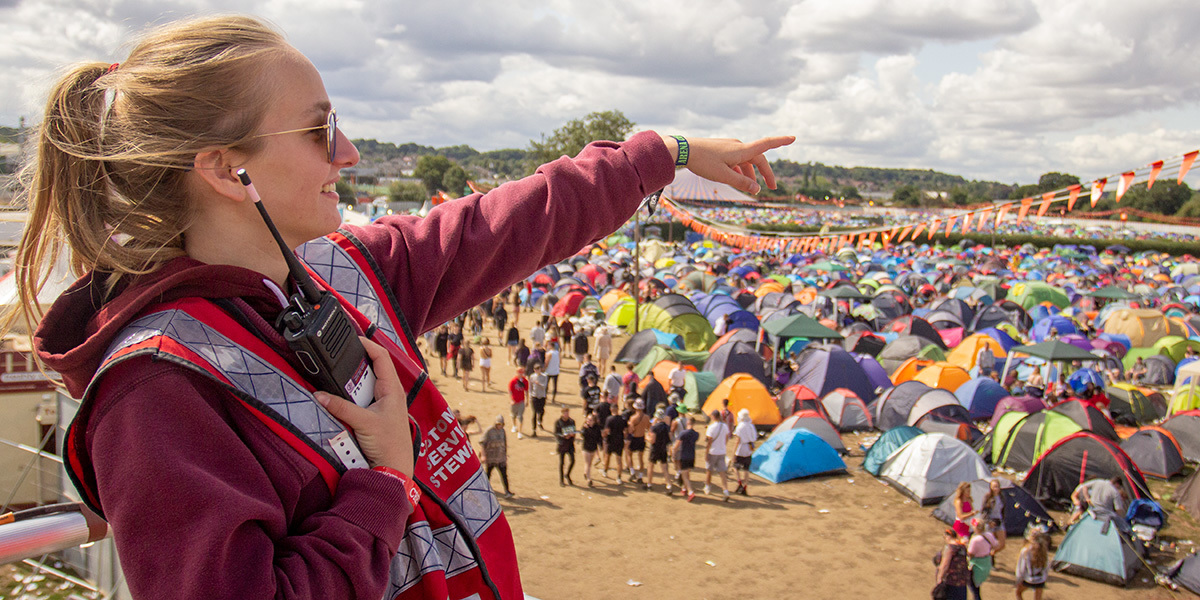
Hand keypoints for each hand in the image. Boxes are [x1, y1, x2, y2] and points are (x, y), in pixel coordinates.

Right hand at [315, 337, 414, 474]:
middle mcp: (390, 394)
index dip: (368, 344)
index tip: (352, 338)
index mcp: (392, 389)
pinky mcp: (376, 416)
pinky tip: (342, 401)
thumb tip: (320, 395)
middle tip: (340, 363)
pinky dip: (351, 398)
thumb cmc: (389, 446)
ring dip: (351, 384)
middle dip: (355, 365)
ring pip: (364, 386)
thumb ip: (340, 408)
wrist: (394, 470)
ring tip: (339, 384)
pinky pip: (361, 400)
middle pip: (371, 369)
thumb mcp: (362, 422)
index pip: (382, 356)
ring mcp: (383, 405)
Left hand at [664, 135, 794, 194]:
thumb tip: (757, 189)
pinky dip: (740, 170)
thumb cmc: (703, 162)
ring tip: (751, 188)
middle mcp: (738, 146)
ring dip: (751, 173)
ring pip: (746, 160)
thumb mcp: (724, 176)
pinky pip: (736, 160)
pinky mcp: (721, 150)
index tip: (794, 137)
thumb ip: (742, 183)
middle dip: (765, 173)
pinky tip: (735, 179)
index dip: (781, 141)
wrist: (683, 150)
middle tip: (771, 187)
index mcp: (742, 150)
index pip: (766, 144)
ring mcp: (729, 147)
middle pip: (758, 158)